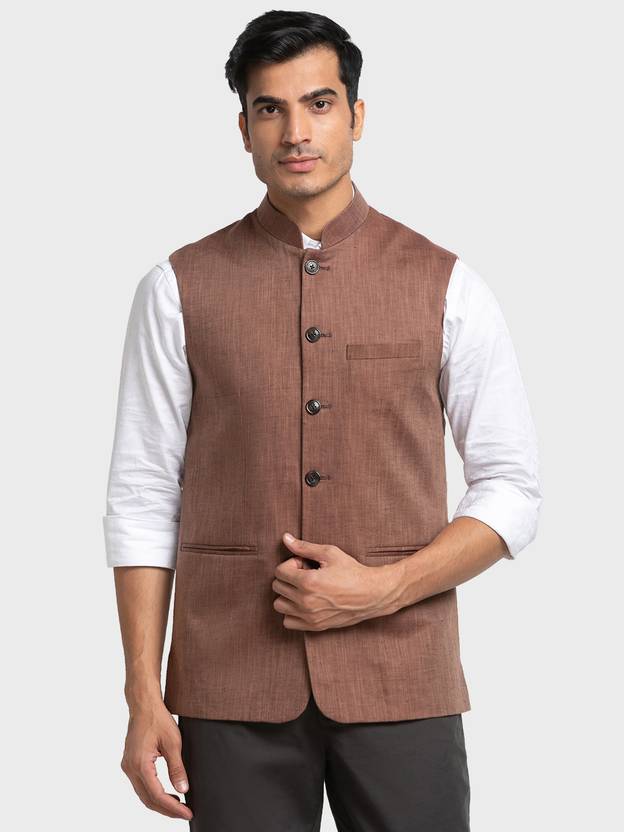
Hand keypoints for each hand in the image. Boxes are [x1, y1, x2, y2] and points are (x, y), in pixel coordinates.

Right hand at [120, 700, 192, 820]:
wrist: (144, 705)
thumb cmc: (158, 719)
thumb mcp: (173, 742)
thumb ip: (177, 768)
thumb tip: (183, 790)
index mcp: (140, 764)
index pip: (157, 795)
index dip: (173, 808)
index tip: (187, 812)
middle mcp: (130, 768)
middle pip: (148, 799)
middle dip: (167, 809)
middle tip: (185, 813)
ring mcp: (127, 766)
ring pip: (143, 794)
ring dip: (160, 803)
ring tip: (179, 806)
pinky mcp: (130, 763)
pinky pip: (141, 785)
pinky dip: (153, 793)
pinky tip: (167, 793)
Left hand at [272, 532, 401, 630]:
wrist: (371, 594)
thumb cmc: (352, 571)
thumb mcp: (329, 553)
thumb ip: (304, 547)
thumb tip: (285, 538)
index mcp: (308, 582)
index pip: (279, 572)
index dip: (291, 564)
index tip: (304, 564)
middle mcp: (306, 601)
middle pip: (278, 587)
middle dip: (288, 577)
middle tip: (306, 574)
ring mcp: (309, 616)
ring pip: (279, 605)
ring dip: (287, 595)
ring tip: (304, 589)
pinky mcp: (314, 626)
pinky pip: (288, 622)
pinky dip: (292, 612)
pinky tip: (304, 602)